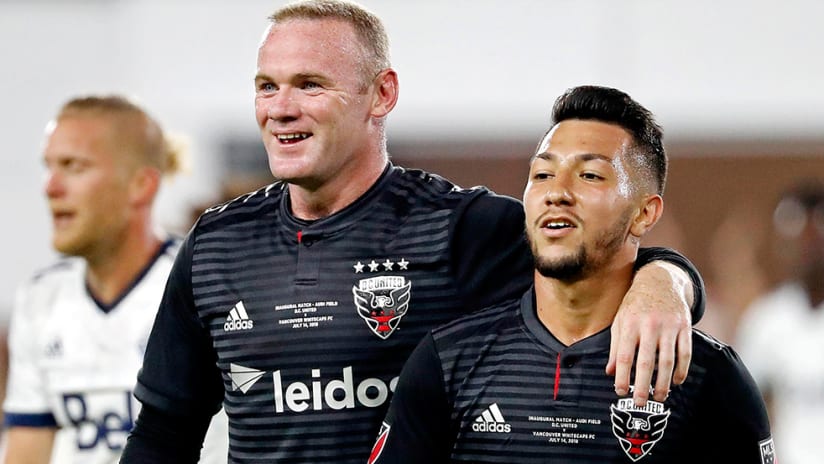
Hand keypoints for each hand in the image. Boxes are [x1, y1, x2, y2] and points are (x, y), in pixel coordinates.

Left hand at [607, 261, 692, 405]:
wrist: (660, 281)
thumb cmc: (635, 305)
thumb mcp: (620, 320)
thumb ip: (615, 346)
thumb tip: (610, 373)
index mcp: (629, 323)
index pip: (624, 355)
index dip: (622, 376)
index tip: (620, 391)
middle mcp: (649, 325)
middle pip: (646, 362)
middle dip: (642, 385)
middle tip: (639, 403)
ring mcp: (669, 326)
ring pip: (668, 361)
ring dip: (664, 383)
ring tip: (659, 397)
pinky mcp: (684, 327)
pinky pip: (685, 353)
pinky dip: (681, 370)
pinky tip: (676, 382)